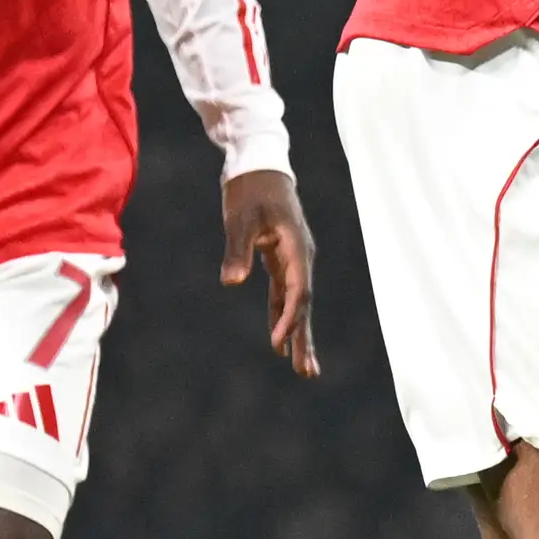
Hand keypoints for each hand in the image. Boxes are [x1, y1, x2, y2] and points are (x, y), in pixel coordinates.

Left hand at [221, 170, 318, 377]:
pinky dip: (282, 316)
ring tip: (301, 367)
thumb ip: (237, 251)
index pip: (298, 292)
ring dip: (297, 333)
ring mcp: (293, 260)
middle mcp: (300, 258)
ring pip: (297, 303)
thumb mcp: (239, 218)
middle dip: (304, 339)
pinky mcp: (280, 260)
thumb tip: (231, 283)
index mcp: (296, 248)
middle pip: (304, 305)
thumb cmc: (249, 190)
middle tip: (307, 372)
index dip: (290, 319)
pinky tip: (279, 338)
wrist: (259, 165)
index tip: (279, 345)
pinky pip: (284, 294)